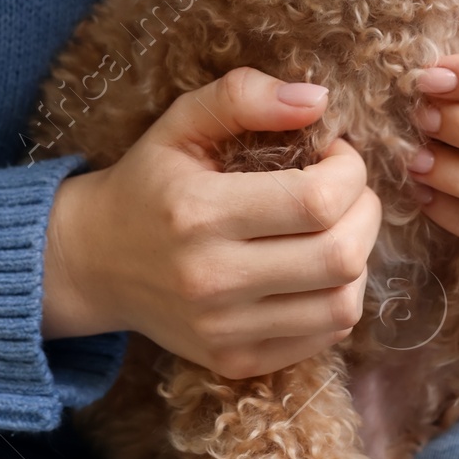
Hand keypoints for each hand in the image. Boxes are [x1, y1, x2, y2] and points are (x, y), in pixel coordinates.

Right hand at [41, 66, 382, 379]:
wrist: (93, 262)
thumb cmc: (147, 183)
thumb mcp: (180, 123)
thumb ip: (242, 96)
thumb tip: (318, 99)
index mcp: (199, 212)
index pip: (316, 201)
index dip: (349, 172)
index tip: (336, 154)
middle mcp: (213, 280)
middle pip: (339, 257)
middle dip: (365, 212)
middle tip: (348, 189)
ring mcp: (225, 330)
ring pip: (343, 306)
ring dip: (359, 259)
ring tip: (336, 228)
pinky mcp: (235, 362)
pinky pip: (323, 339)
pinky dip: (337, 299)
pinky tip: (316, 269)